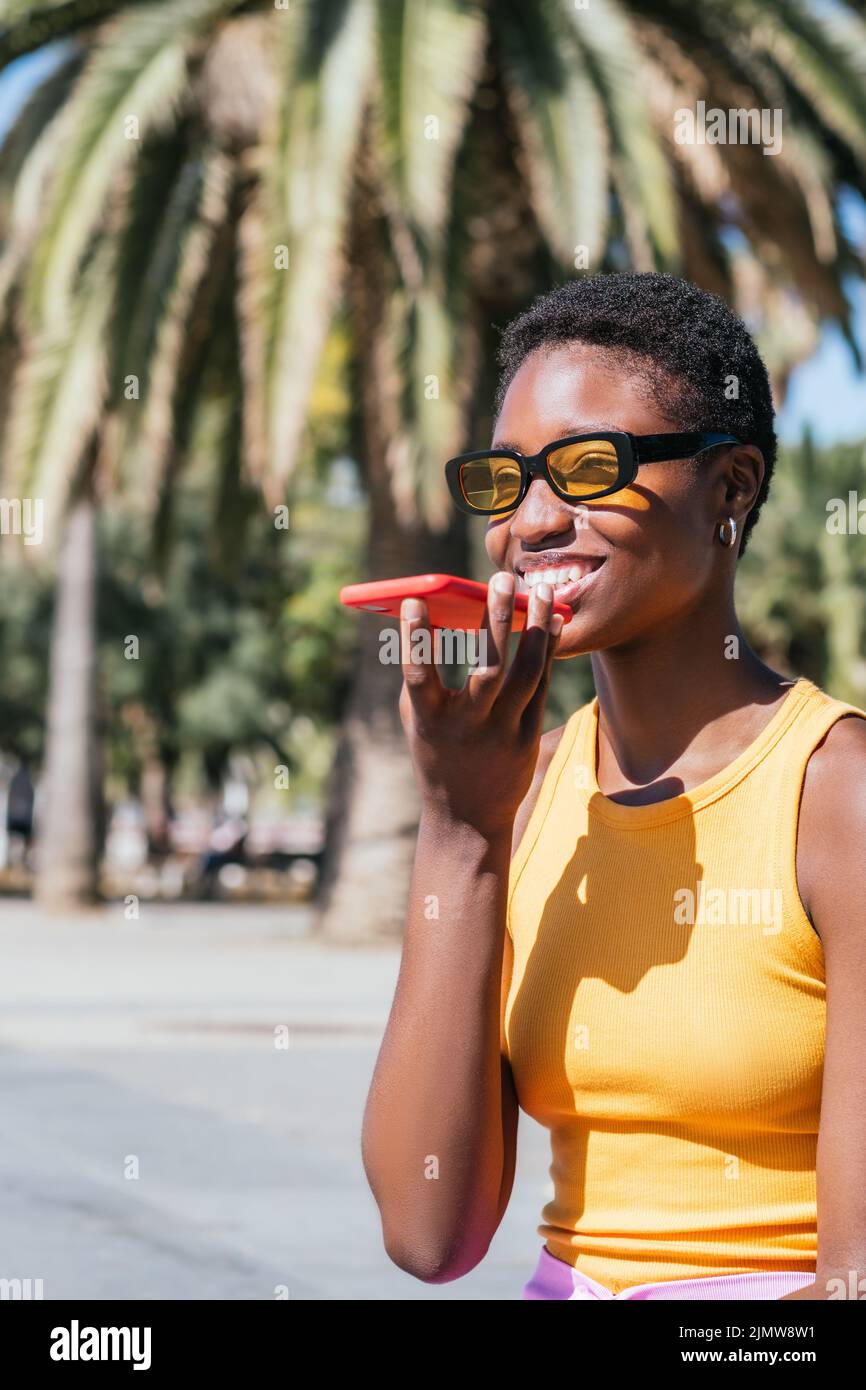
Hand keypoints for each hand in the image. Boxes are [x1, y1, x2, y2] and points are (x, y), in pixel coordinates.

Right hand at [398, 571, 562, 837]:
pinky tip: (551, 622)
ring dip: (534, 629)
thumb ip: (423, 678)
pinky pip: (541, 687)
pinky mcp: (528, 738)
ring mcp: (503, 735)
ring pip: (525, 675)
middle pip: (488, 670)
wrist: (466, 817)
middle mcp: (468, 729)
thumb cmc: (436, 753)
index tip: (412, 599)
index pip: (419, 676)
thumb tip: (438, 620)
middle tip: (500, 578)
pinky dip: (547, 651)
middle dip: (495, 621)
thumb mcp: (418, 720)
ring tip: (539, 590)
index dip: (413, 639)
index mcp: (430, 723)